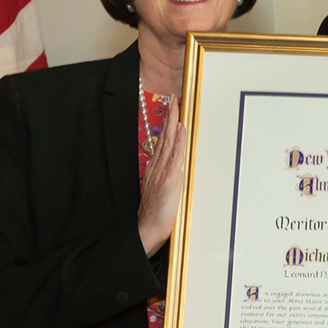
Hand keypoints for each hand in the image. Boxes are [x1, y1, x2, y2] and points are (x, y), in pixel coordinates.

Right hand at [137, 99, 185, 256]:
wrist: (147, 228)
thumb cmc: (155, 214)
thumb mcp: (159, 191)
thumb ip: (165, 177)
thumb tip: (175, 167)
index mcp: (154, 169)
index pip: (162, 142)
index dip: (166, 125)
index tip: (171, 110)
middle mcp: (157, 166)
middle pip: (164, 137)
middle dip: (170, 117)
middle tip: (174, 99)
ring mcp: (163, 171)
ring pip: (169, 142)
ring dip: (173, 123)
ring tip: (177, 106)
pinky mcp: (170, 178)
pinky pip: (175, 155)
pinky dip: (178, 141)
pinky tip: (180, 129)